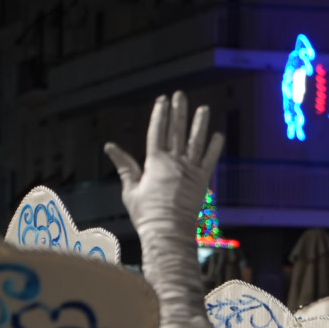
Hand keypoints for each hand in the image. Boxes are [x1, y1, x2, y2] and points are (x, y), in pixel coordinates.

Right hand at [104, 91, 223, 243]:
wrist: (168, 232)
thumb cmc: (147, 213)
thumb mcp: (131, 188)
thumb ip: (124, 165)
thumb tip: (110, 147)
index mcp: (155, 161)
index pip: (157, 131)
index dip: (160, 114)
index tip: (162, 100)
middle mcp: (174, 162)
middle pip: (176, 131)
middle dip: (178, 112)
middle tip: (180, 95)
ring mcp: (190, 170)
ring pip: (196, 141)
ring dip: (199, 124)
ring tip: (203, 109)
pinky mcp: (203, 181)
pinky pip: (210, 160)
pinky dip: (215, 147)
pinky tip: (219, 135)